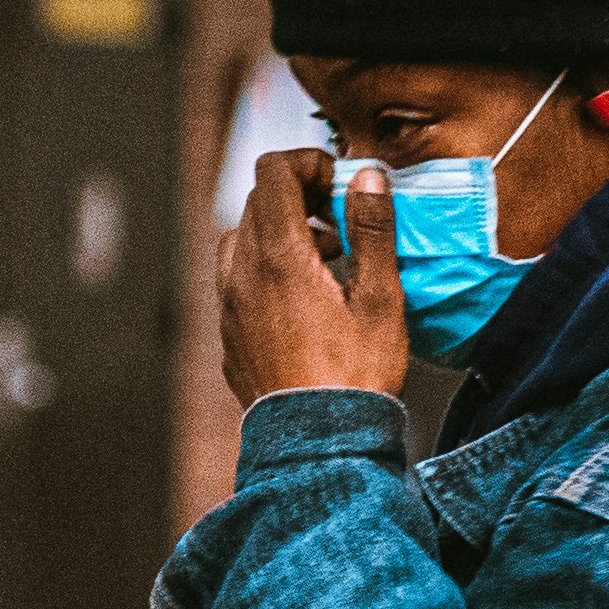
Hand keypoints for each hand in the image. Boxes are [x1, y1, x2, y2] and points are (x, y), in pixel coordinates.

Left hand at [217, 149, 404, 403]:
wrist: (317, 446)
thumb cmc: (356, 375)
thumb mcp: (379, 298)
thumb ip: (372, 229)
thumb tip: (367, 177)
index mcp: (279, 257)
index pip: (272, 173)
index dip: (308, 163)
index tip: (341, 185)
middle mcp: (242, 276)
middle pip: (257, 203)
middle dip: (300, 197)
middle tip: (342, 223)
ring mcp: (229, 308)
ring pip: (242, 241)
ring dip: (282, 234)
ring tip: (327, 261)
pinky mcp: (229, 336)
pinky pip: (238, 282)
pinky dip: (267, 270)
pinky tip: (305, 300)